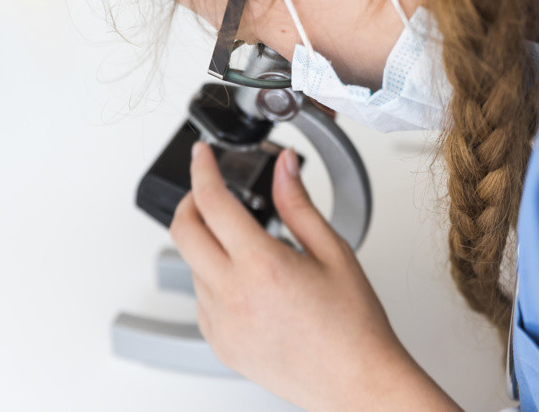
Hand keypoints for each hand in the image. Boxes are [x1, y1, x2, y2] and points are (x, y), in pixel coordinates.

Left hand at [169, 141, 409, 410]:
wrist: (357, 383)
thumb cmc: (352, 324)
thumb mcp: (332, 250)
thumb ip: (298, 202)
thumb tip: (284, 166)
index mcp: (262, 266)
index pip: (213, 202)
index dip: (202, 169)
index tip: (201, 154)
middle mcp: (232, 296)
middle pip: (182, 230)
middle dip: (190, 201)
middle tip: (210, 191)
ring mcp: (221, 324)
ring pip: (192, 264)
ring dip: (207, 242)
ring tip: (245, 245)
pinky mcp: (219, 343)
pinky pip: (201, 297)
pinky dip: (212, 276)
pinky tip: (246, 280)